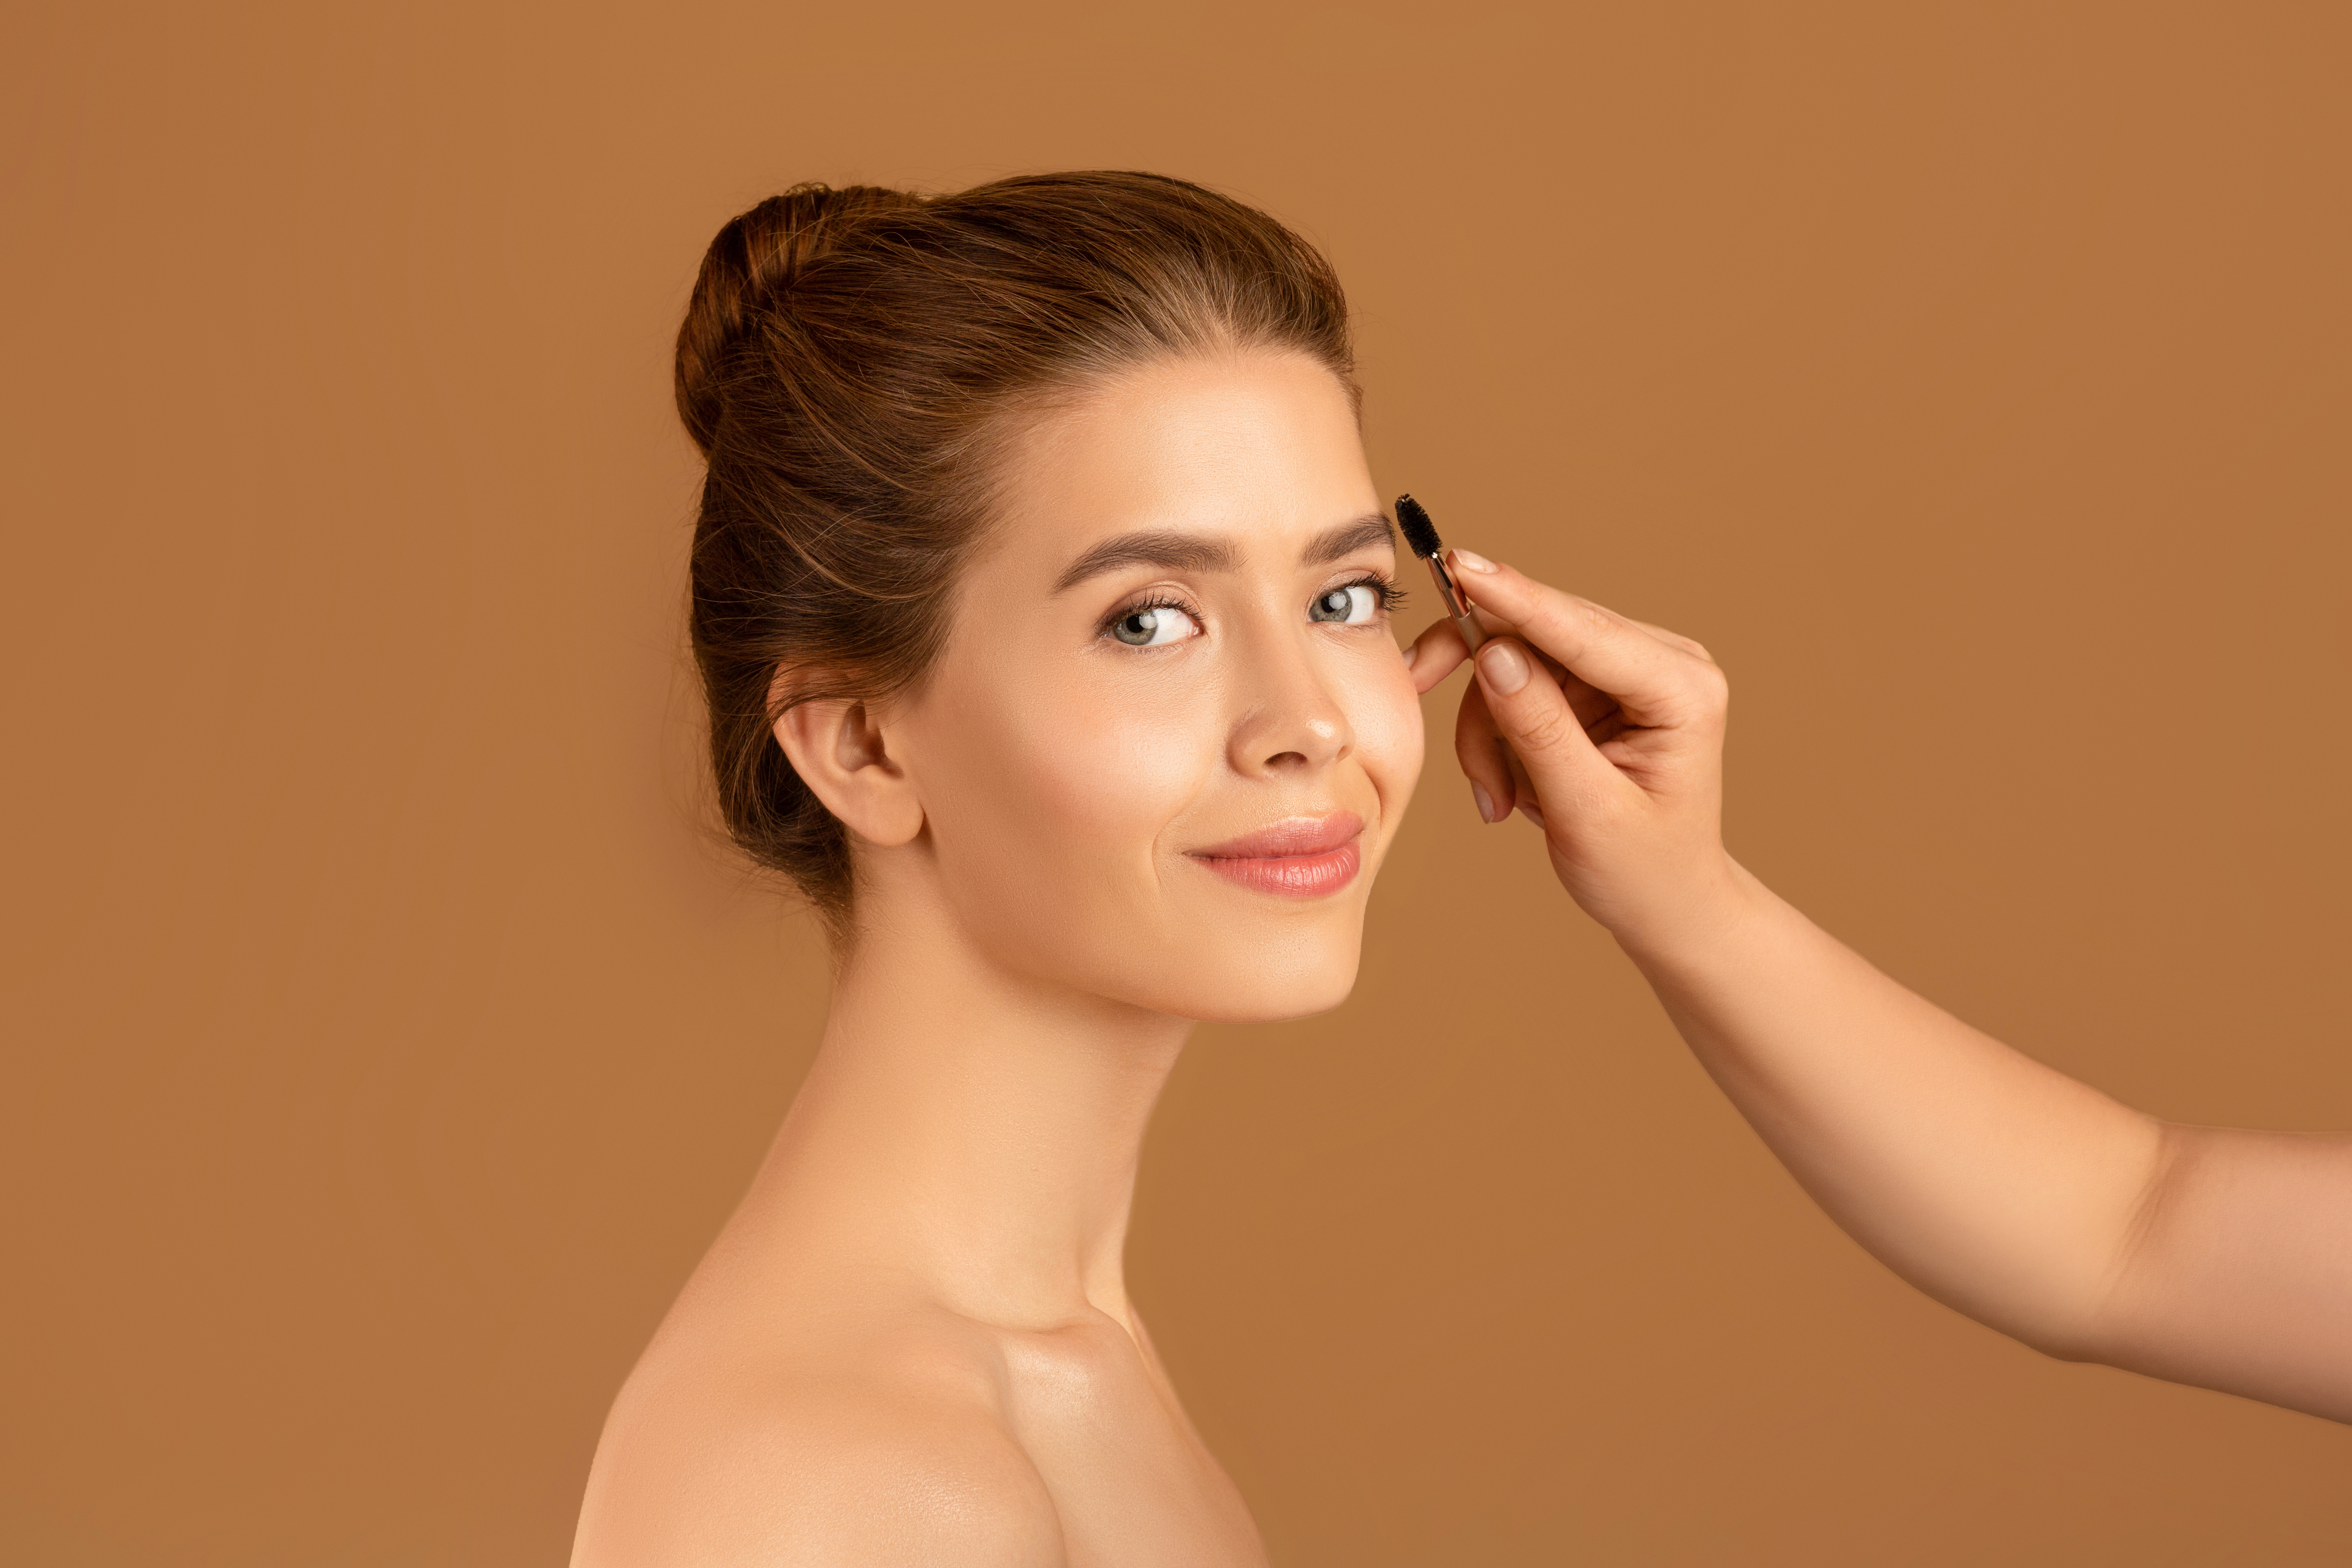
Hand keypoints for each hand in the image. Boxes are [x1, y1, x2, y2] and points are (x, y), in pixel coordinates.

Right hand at [1405, 552, 1734, 943]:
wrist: (1667, 902)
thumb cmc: (1643, 870)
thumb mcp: (1587, 813)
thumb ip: (1541, 731)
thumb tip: (1494, 655)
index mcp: (1682, 689)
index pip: (1582, 630)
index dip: (1515, 599)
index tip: (1460, 567)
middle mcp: (1662, 662)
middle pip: (1539, 634)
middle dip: (1484, 696)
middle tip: (1426, 700)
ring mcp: (1627, 670)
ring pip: (1516, 660)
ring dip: (1490, 731)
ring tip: (1500, 799)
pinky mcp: (1595, 684)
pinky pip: (1518, 683)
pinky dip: (1499, 735)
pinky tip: (1514, 785)